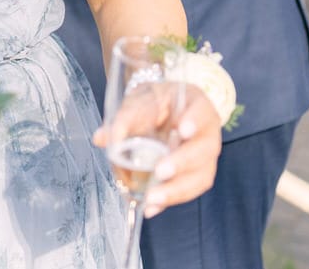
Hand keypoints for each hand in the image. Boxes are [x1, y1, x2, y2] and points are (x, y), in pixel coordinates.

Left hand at [94, 84, 221, 216]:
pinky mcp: (195, 176)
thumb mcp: (139, 100)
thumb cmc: (155, 103)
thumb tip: (101, 138)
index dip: (195, 120)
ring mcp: (205, 156)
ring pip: (200, 176)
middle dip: (182, 162)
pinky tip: (151, 207)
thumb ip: (124, 118)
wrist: (162, 110)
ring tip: (152, 198)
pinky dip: (169, 201)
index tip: (182, 130)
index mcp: (196, 104)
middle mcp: (207, 132)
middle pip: (203, 149)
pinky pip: (188, 191)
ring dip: (176, 190)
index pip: (202, 111)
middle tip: (161, 171)